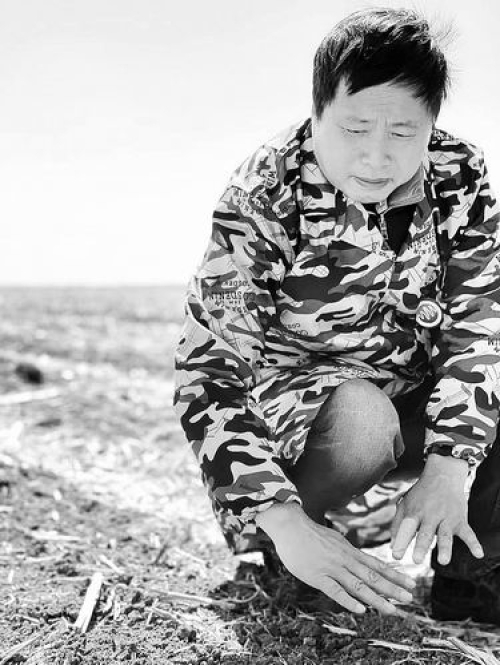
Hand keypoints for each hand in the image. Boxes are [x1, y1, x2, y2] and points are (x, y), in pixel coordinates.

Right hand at [256, 503, 414, 614]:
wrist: (290, 525)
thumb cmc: (309, 534)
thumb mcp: (334, 541)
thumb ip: (346, 553)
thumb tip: (359, 562)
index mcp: (349, 551)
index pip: (377, 565)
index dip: (395, 575)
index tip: (411, 583)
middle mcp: (345, 559)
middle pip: (373, 576)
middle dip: (393, 588)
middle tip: (410, 599)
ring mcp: (332, 568)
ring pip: (358, 585)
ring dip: (376, 599)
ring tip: (392, 610)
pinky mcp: (317, 576)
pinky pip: (335, 590)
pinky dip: (348, 601)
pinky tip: (360, 610)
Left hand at [391, 461, 483, 565]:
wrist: (443, 475)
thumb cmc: (421, 494)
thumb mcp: (405, 504)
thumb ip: (398, 524)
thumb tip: (392, 546)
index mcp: (415, 512)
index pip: (406, 527)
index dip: (401, 541)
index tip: (396, 555)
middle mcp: (430, 516)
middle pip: (425, 533)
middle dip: (421, 546)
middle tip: (416, 560)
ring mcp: (446, 518)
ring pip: (445, 534)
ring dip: (444, 548)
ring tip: (443, 561)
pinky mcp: (460, 520)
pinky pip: (468, 533)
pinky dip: (474, 543)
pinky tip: (478, 554)